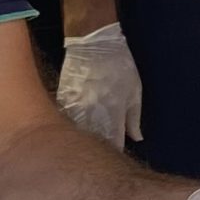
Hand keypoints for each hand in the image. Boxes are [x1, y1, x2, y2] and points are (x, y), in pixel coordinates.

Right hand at [56, 23, 142, 148]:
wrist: (93, 42)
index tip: (114, 156)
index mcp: (114, 111)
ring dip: (81, 140)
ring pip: (77, 133)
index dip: (115, 150)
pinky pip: (64, 120)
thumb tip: (137, 138)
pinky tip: (71, 131)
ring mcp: (75, 107)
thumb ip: (134, 117)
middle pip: (94, 141)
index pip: (114, 142)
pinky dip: (69, 127)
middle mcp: (93, 113)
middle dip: (97, 150)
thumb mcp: (135, 89)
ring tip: (83, 147)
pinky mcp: (62, 100)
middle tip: (99, 155)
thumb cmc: (119, 65)